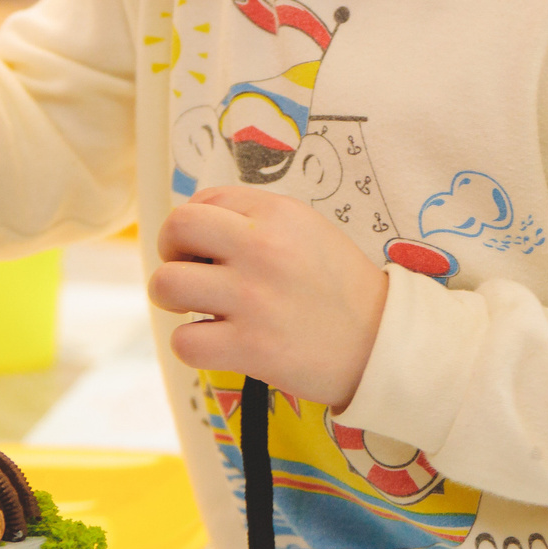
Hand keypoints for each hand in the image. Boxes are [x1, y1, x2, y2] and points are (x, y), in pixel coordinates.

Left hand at [148, 186, 387, 409]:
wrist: (381, 343)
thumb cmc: (339, 288)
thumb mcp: (306, 229)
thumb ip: (253, 218)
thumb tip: (192, 226)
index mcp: (277, 213)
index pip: (201, 201)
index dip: (194, 227)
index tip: (208, 250)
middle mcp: (261, 247)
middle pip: (176, 229)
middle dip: (171, 253)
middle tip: (191, 273)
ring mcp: (252, 298)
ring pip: (166, 285)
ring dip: (173, 299)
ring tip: (200, 308)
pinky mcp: (250, 347)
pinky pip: (184, 341)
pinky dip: (192, 344)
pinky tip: (216, 342)